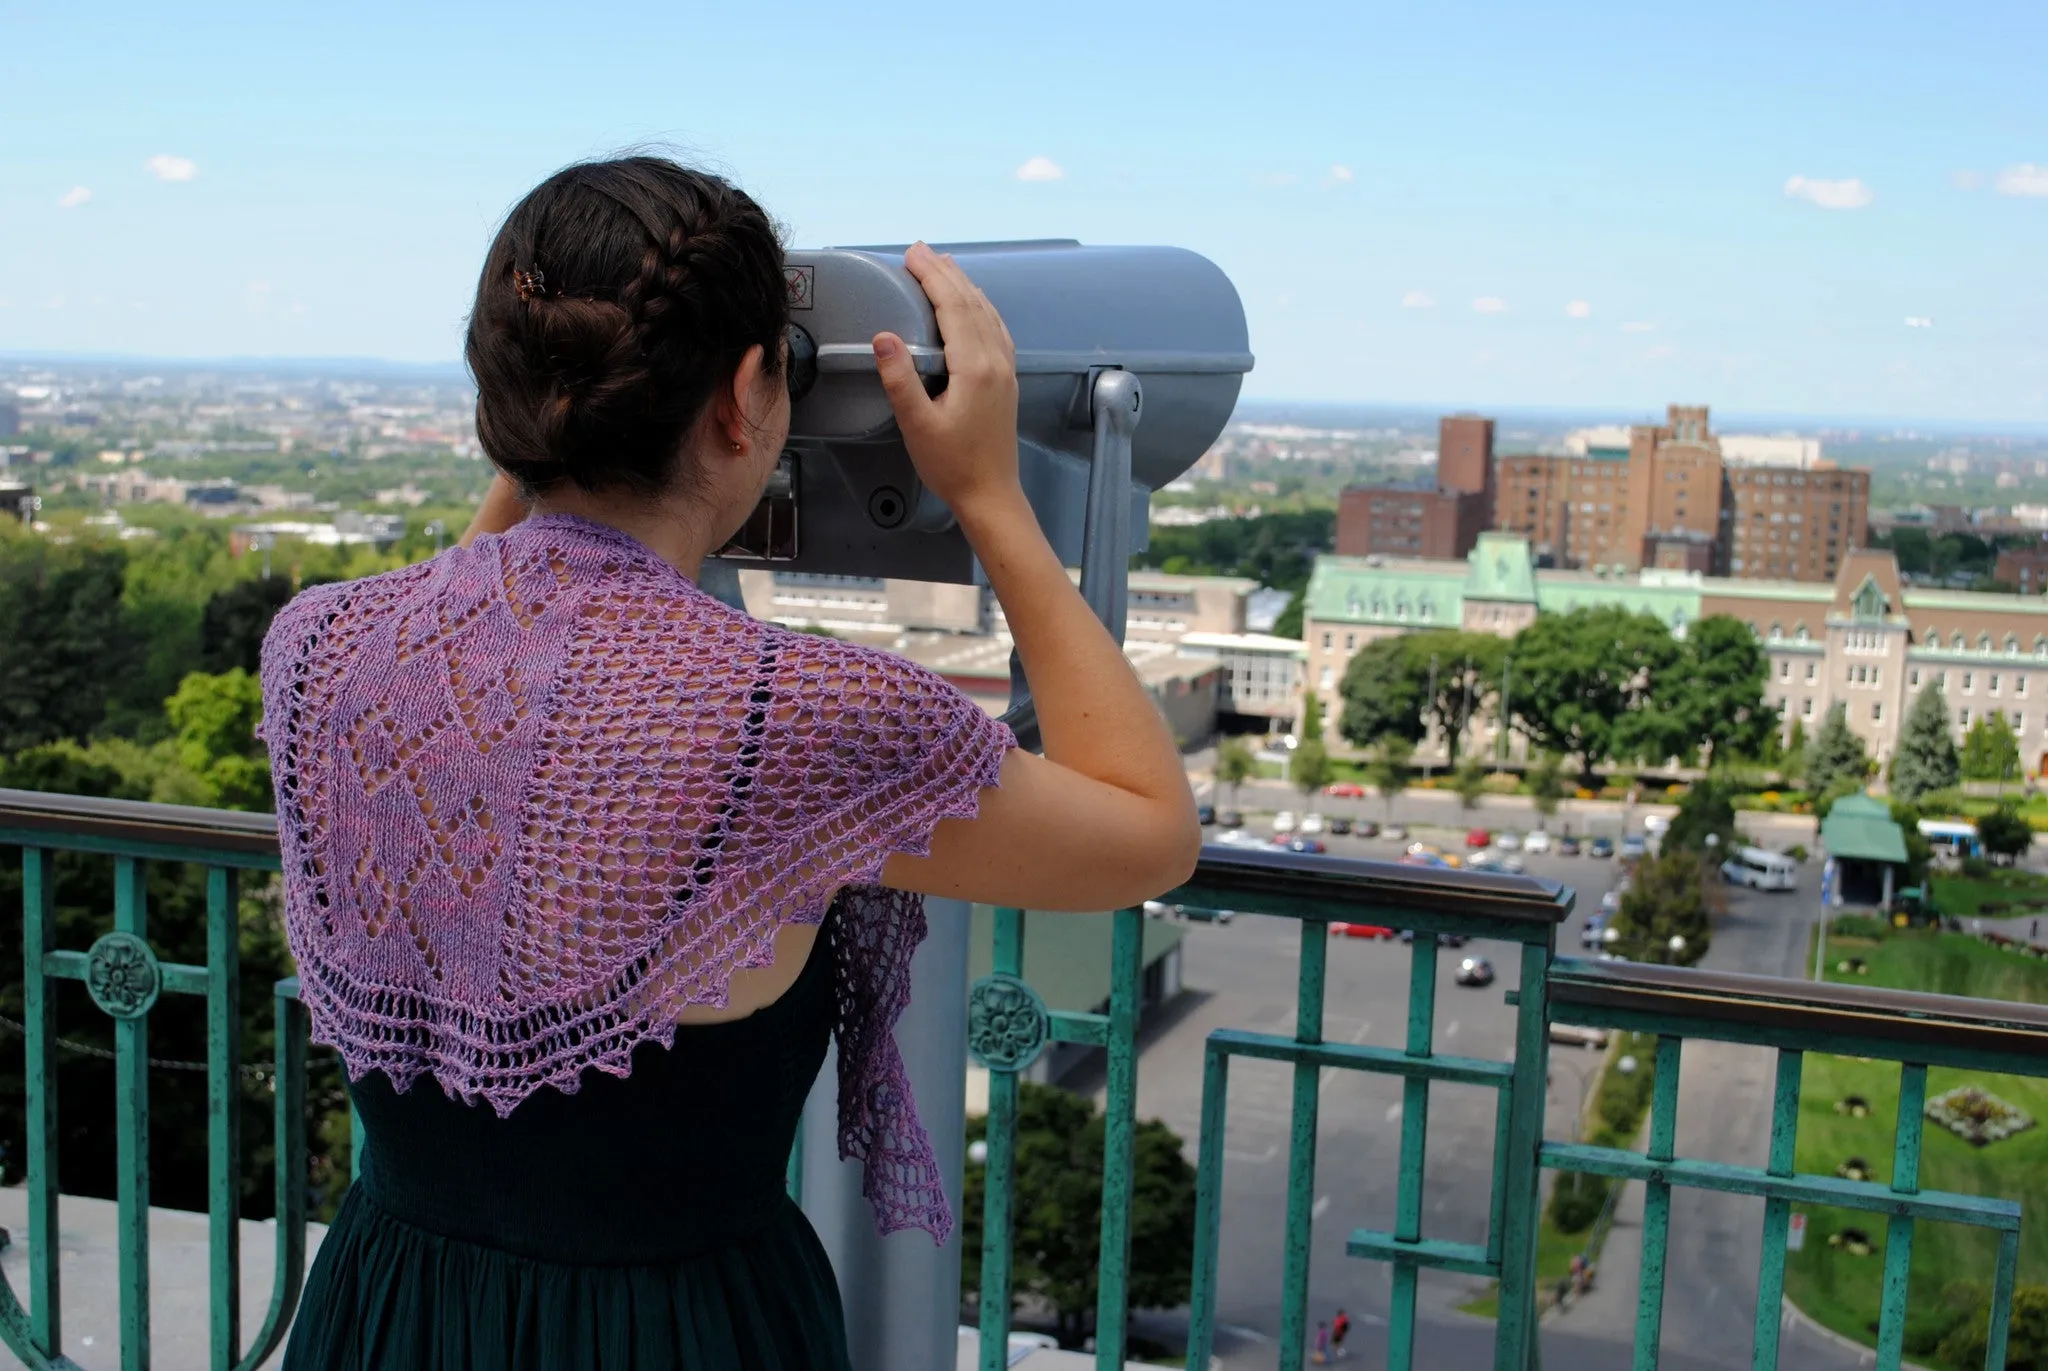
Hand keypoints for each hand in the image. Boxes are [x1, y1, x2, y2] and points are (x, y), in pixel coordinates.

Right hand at [872, 242, 1019, 513]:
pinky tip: (974, 304)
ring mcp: (1006, 369)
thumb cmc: (952, 465)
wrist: (991, 495)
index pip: (952, 306)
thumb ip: (900, 379)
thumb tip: (883, 337)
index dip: (931, 277)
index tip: (911, 255)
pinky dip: (981, 306)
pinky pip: (996, 329)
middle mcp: (995, 361)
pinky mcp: (1007, 380)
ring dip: (964, 285)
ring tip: (942, 265)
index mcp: (974, 367)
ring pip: (987, 312)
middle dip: (945, 273)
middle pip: (971, 302)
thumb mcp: (916, 426)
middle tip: (919, 251)